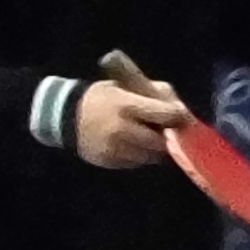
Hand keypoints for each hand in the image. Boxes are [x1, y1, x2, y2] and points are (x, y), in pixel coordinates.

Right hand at [71, 72, 190, 171]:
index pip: (165, 115)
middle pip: (161, 141)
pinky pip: (136, 163)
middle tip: (168, 131)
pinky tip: (136, 146)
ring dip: (156, 149)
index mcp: (126, 106)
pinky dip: (141, 156)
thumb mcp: (125, 85)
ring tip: (151, 138)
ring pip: (151, 156)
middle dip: (167, 137)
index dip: (179, 118)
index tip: (185, 118)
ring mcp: (115, 149)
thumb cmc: (101, 97)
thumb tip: (181, 109)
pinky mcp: (110, 162)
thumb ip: (154, 93)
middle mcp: (121, 130)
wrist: (64, 115)